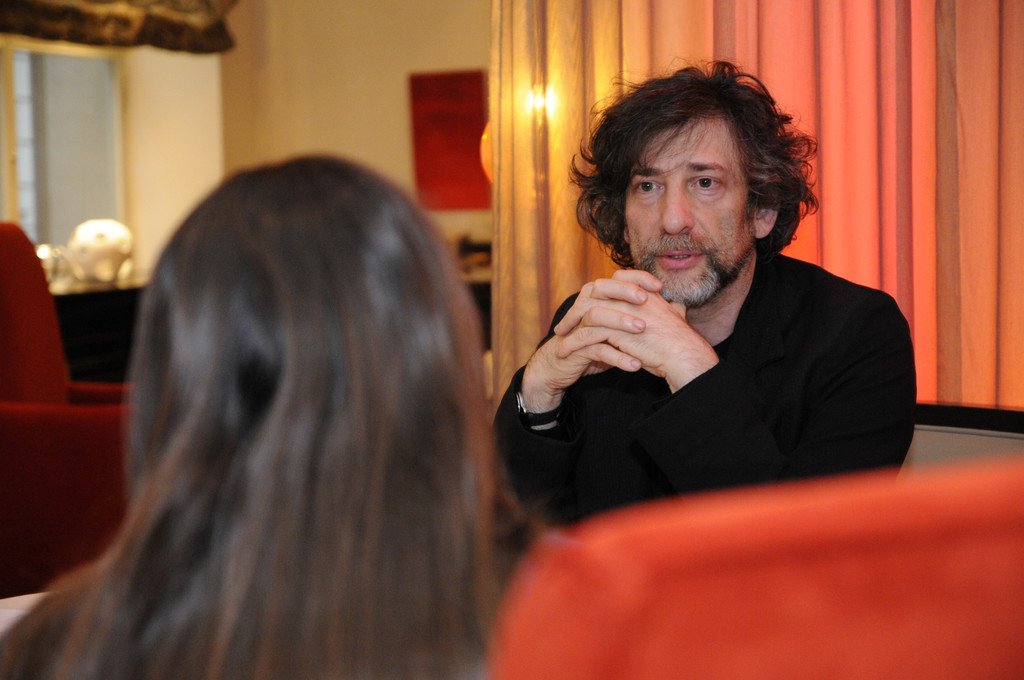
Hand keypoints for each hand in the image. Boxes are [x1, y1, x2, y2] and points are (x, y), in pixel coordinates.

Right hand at [519, 272, 656, 411]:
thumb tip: (676, 307)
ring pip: (598, 316)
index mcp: (597, 298)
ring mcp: (579, 326)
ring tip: (642, 329)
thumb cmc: (595, 344)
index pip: (617, 278)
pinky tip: (635, 365)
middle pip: (603, 289)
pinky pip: (597, 349)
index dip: (637, 278)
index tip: (659, 287)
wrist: (560, 366)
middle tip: (645, 300)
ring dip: (620, 321)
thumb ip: (645, 314)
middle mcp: (586, 306)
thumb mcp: (621, 327)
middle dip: (625, 292)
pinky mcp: (575, 348)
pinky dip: (617, 358)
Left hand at [552, 270, 718, 392]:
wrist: (685, 356)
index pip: (618, 279)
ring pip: (587, 312)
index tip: (588, 304)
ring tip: (560, 339)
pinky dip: (574, 342)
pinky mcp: (617, 331)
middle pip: (594, 294)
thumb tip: (676, 306)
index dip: (600, 290)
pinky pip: (587, 333)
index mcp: (646, 293)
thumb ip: (673, 309)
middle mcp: (632, 298)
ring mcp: (623, 313)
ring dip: (571, 326)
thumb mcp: (677, 319)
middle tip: (565, 325)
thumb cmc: (682, 343)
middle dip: (576, 309)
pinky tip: (564, 352)